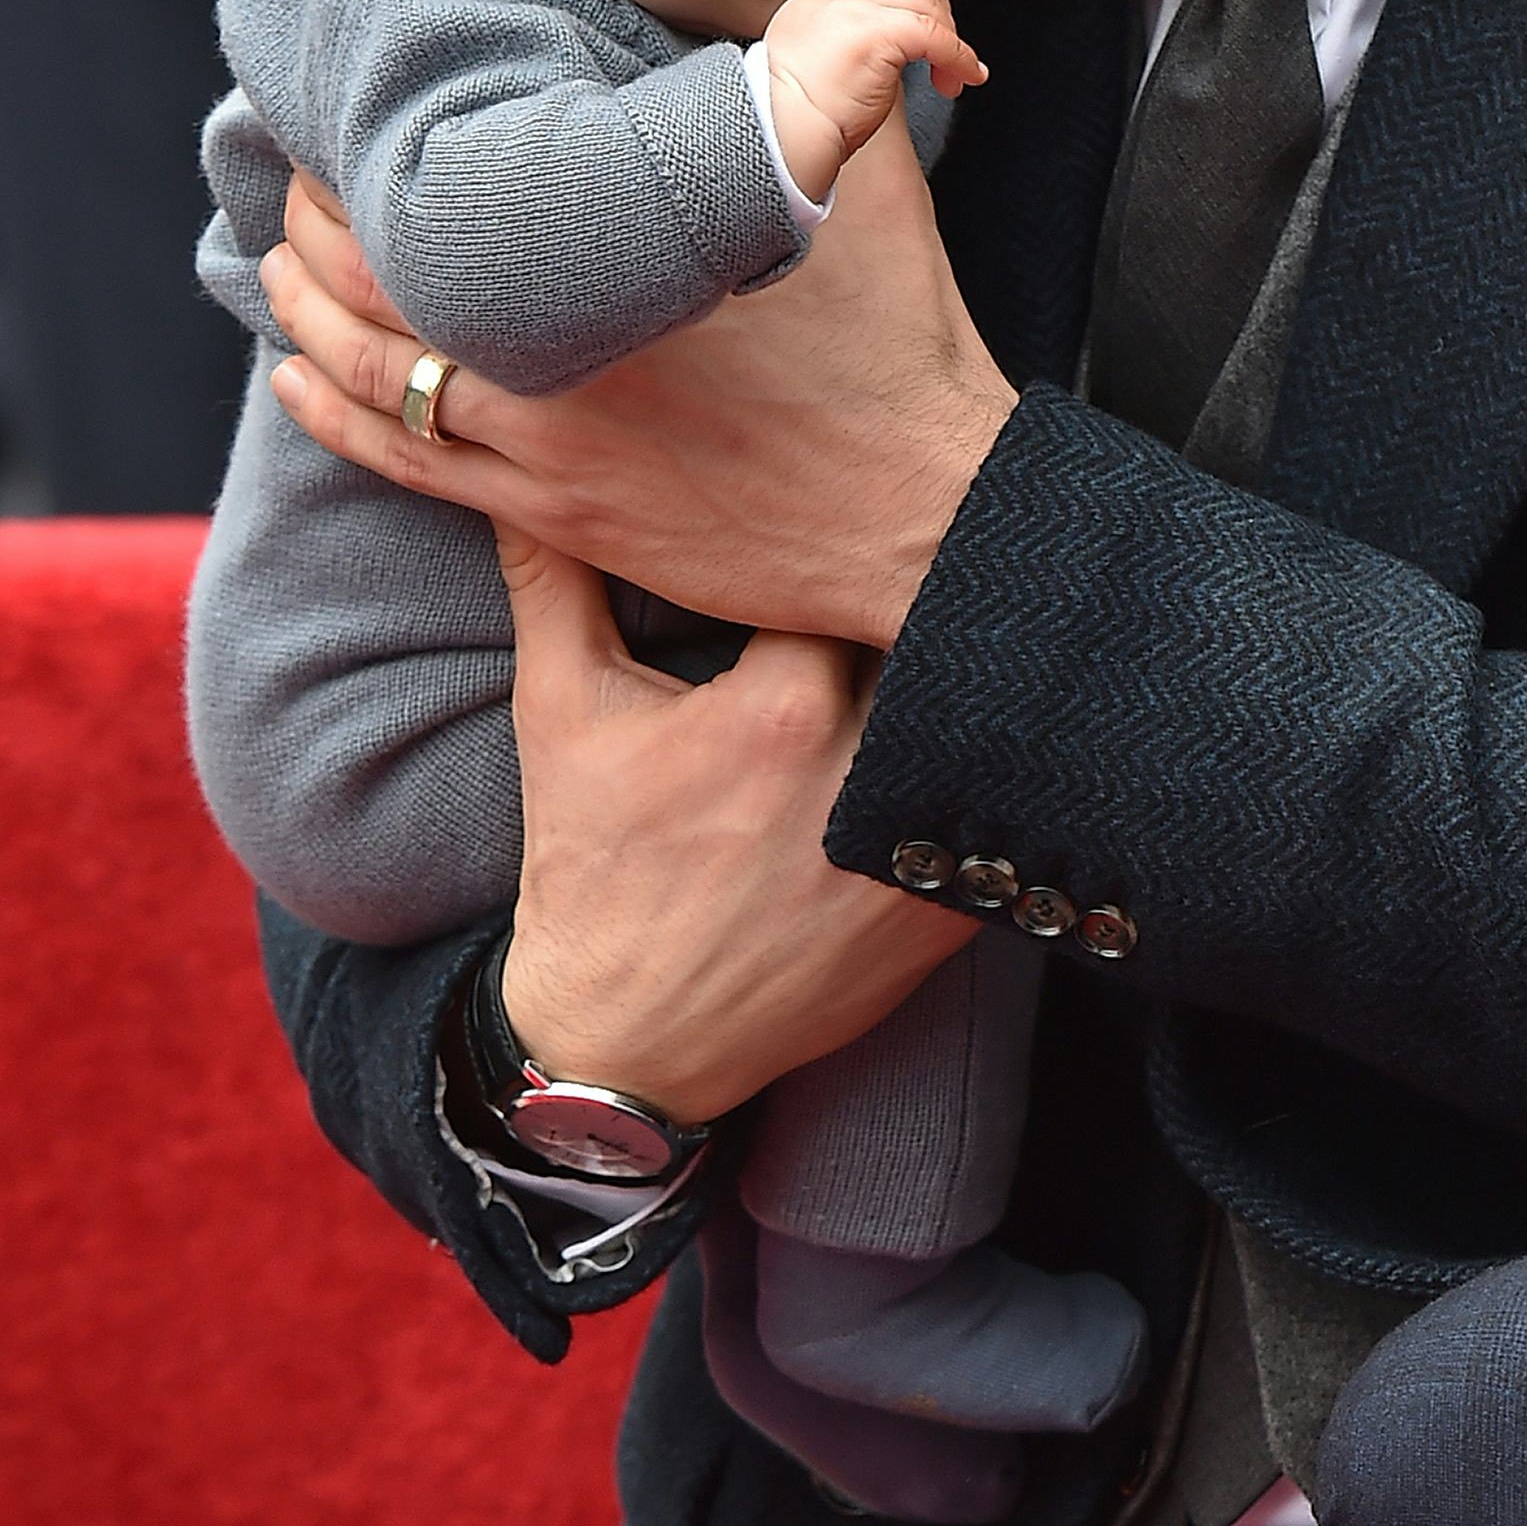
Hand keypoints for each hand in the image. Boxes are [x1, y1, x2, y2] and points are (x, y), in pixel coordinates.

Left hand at [262, 132, 1017, 648]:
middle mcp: (561, 354)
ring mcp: (549, 448)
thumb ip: (834, 59)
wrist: (922, 516)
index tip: (344, 104)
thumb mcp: (871, 176)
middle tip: (295, 171)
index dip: (377, 145)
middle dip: (323, 220)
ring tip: (278, 263)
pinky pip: (410, 464)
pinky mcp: (559, 519)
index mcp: (621, 260)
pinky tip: (296, 381)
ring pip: (378, 372)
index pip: (452, 188)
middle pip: (387, 276)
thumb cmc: (899, 341)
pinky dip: (337, 415)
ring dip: (309, 313)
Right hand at [490, 537, 967, 1112]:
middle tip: (926, 560)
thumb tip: (528, 483)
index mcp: (780, 708)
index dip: (854, 544)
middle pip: (928, 639)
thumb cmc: (592, 870)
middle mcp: (862, 773)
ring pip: (974, 721)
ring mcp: (914, 851)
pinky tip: (974, 744)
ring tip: (971, 644)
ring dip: (960, 687)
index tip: (855, 525)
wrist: (625, 1042)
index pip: (850, 575)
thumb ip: (556, 582)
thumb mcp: (563, 714)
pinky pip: (998, 818)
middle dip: (917, 604)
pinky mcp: (946, 916)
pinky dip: (983, 777)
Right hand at [762, 0, 986, 204]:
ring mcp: (850, 7)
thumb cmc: (796, 120)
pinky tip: (961, 76)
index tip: (920, 12)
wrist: (780, 140)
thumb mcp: (816, 58)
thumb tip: (901, 41)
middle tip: (947, 43)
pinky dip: (958, 55)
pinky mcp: (874, 33)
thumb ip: (850, 34)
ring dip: (951, 35)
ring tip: (954, 73)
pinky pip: (934, 34)